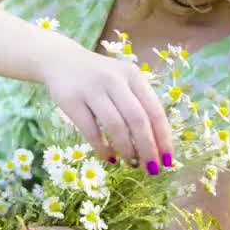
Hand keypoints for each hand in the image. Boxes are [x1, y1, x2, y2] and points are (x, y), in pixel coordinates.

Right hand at [38, 43, 173, 171]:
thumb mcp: (123, 81)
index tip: (168, 161)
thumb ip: (138, 105)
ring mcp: (92, 90)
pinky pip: (91, 130)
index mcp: (133, 76)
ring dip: (126, 149)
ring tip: (131, 163)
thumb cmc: (99, 77)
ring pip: (115, 126)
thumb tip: (157, 145)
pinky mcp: (71, 101)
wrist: (60, 61)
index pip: (155, 110)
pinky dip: (102, 148)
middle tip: (151, 169)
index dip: (163, 138)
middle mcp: (114, 80)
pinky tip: (109, 158)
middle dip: (147, 149)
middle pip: (137, 120)